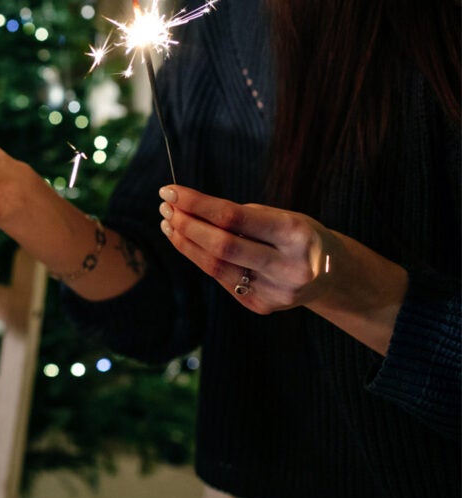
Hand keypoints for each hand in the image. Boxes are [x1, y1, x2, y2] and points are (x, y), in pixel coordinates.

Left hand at [158, 185, 406, 351]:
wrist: (333, 275)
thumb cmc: (298, 236)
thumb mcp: (281, 217)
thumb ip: (240, 216)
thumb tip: (185, 208)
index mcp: (296, 234)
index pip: (234, 217)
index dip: (197, 204)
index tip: (170, 190)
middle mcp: (288, 267)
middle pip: (221, 247)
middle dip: (186, 225)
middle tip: (165, 207)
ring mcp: (275, 292)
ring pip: (216, 267)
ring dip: (185, 243)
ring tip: (168, 223)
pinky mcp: (262, 307)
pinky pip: (222, 280)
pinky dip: (200, 259)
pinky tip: (186, 243)